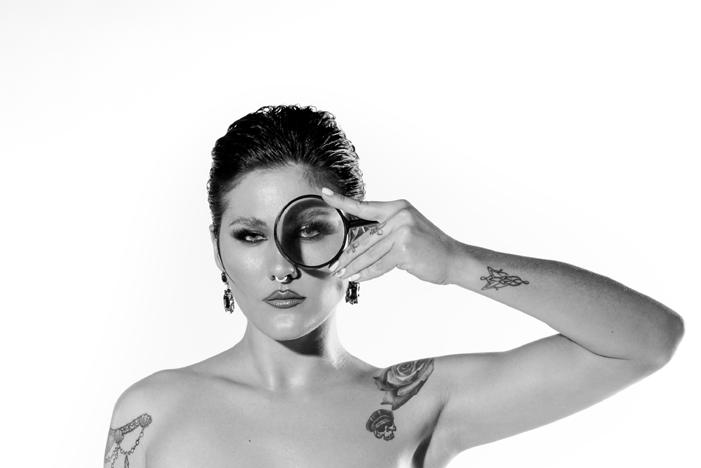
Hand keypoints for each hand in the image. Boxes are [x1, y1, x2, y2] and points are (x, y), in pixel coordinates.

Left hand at [321, 188, 458, 285]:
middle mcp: (399, 215)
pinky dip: (367, 274)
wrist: (454, 258)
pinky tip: (357, 278)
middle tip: (333, 266)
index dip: (342, 201)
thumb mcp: (408, 230)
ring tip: (341, 274)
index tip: (324, 194)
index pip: (364, 206)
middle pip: (363, 238)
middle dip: (346, 255)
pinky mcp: (404, 249)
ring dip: (352, 267)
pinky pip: (379, 264)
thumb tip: (359, 246)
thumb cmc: (429, 247)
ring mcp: (402, 231)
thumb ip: (386, 231)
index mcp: (397, 207)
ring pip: (369, 253)